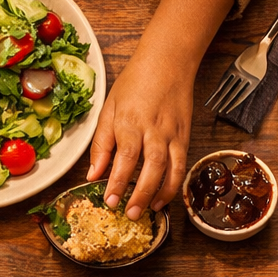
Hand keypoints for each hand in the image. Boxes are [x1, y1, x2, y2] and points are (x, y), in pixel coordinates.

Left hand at [86, 0, 233, 219]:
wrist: (168, 62)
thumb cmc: (135, 84)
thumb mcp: (109, 109)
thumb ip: (101, 144)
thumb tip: (92, 174)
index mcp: (130, 121)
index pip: (124, 157)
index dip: (117, 182)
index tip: (109, 201)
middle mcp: (153, 129)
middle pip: (150, 167)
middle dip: (139, 194)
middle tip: (129, 214)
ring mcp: (172, 134)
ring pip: (170, 169)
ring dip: (159, 193)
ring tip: (147, 211)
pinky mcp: (185, 136)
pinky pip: (182, 165)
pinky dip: (174, 184)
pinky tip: (163, 198)